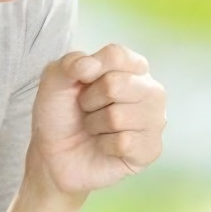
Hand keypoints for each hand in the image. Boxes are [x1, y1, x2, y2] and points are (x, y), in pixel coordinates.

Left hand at [27, 44, 167, 195]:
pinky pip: (123, 142)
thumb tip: (91, 65)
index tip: (81, 83)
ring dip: (95, 125)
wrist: (56, 156)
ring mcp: (155, 119)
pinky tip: (105, 146)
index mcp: (134, 67)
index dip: (89, 70)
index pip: (116, 55)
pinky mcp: (151, 148)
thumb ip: (69, 63)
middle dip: (90, 101)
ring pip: (118, 116)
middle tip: (88, 110)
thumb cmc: (62, 114)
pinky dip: (104, 145)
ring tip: (96, 129)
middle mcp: (151, 90)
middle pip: (116, 84)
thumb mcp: (55, 81)